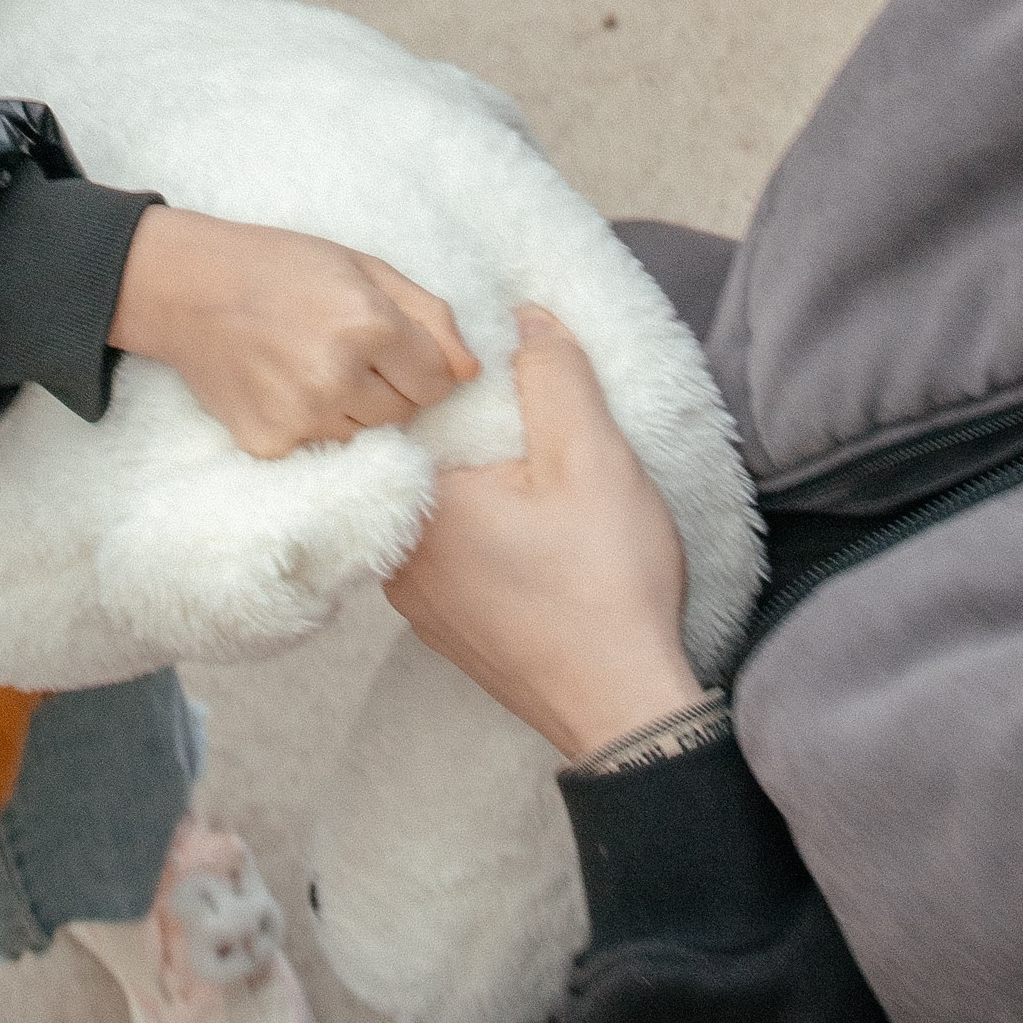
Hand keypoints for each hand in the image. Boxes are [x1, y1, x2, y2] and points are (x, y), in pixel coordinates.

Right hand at [111, 205, 477, 457]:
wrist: (188, 288)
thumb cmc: (280, 266)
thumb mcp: (363, 267)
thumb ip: (429, 316)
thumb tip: (471, 372)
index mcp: (369, 325)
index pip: (438, 381)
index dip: (421, 363)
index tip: (391, 346)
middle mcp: (339, 377)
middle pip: (406, 413)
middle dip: (389, 387)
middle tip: (346, 351)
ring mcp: (302, 417)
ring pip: (367, 436)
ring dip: (354, 410)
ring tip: (314, 367)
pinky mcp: (271, 445)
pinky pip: (321, 450)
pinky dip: (312, 426)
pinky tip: (285, 387)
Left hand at [384, 309, 703, 758]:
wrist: (625, 707)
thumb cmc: (606, 583)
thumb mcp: (593, 454)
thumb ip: (554, 373)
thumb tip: (524, 316)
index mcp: (417, 507)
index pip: (410, 411)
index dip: (452, 379)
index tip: (492, 367)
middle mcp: (397, 559)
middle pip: (425, 462)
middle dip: (468, 431)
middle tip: (523, 410)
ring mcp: (419, 603)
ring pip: (439, 511)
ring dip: (479, 485)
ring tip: (533, 465)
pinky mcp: (450, 629)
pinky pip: (452, 555)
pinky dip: (484, 531)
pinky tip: (532, 525)